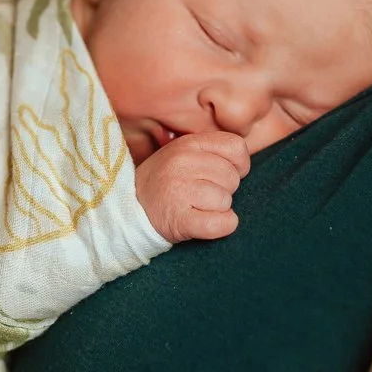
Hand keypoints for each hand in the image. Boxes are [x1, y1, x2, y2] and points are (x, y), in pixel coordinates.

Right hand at [134, 131, 249, 242]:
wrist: (128, 210)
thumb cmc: (164, 182)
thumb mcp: (182, 154)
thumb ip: (210, 151)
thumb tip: (244, 160)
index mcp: (188, 144)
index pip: (236, 148)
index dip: (238, 165)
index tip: (222, 175)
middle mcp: (182, 164)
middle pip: (233, 178)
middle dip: (224, 189)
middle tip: (201, 195)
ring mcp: (179, 191)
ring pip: (227, 201)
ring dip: (218, 209)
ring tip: (196, 207)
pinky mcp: (180, 219)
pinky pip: (222, 223)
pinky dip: (221, 226)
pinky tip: (205, 222)